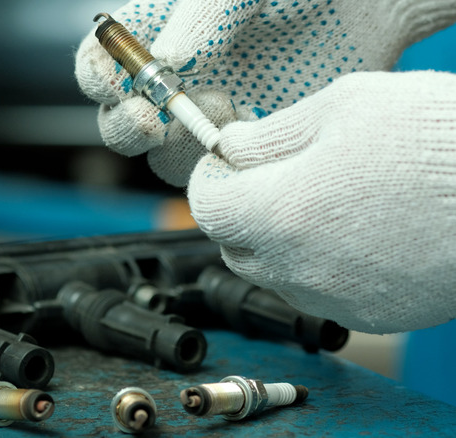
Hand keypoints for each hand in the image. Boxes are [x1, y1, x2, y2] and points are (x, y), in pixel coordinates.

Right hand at [76, 0, 455, 185]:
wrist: (372, 7)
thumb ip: (204, 11)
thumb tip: (169, 58)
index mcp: (160, 30)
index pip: (102, 61)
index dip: (97, 77)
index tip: (116, 84)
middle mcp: (176, 78)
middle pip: (119, 120)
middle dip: (125, 127)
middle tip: (152, 120)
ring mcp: (210, 113)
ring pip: (162, 156)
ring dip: (174, 148)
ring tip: (218, 115)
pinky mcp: (247, 142)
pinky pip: (215, 171)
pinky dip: (220, 165)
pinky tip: (248, 134)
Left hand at [188, 71, 455, 333]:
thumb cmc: (439, 144)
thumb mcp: (345, 108)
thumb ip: (272, 135)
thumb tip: (232, 149)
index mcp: (279, 213)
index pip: (206, 206)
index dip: (208, 180)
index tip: (221, 166)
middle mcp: (298, 269)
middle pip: (234, 244)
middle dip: (239, 209)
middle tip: (270, 176)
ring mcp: (335, 299)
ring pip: (275, 272)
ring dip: (278, 240)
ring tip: (323, 201)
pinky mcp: (370, 316)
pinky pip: (319, 292)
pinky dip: (319, 265)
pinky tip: (355, 233)